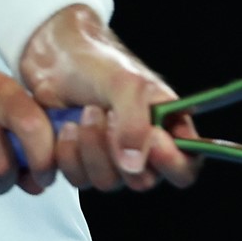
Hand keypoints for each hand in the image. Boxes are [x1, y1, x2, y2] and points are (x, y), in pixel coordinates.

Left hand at [17, 5, 201, 192]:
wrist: (55, 58)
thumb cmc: (98, 62)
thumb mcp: (126, 84)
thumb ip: (135, 123)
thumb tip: (135, 164)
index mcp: (167, 128)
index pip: (185, 167)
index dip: (171, 163)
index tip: (152, 140)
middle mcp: (143, 149)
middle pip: (142, 181)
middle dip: (117, 150)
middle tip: (107, 115)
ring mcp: (112, 160)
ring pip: (107, 182)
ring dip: (90, 148)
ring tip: (85, 112)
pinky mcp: (82, 164)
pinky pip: (79, 179)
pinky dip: (69, 152)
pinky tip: (67, 126)